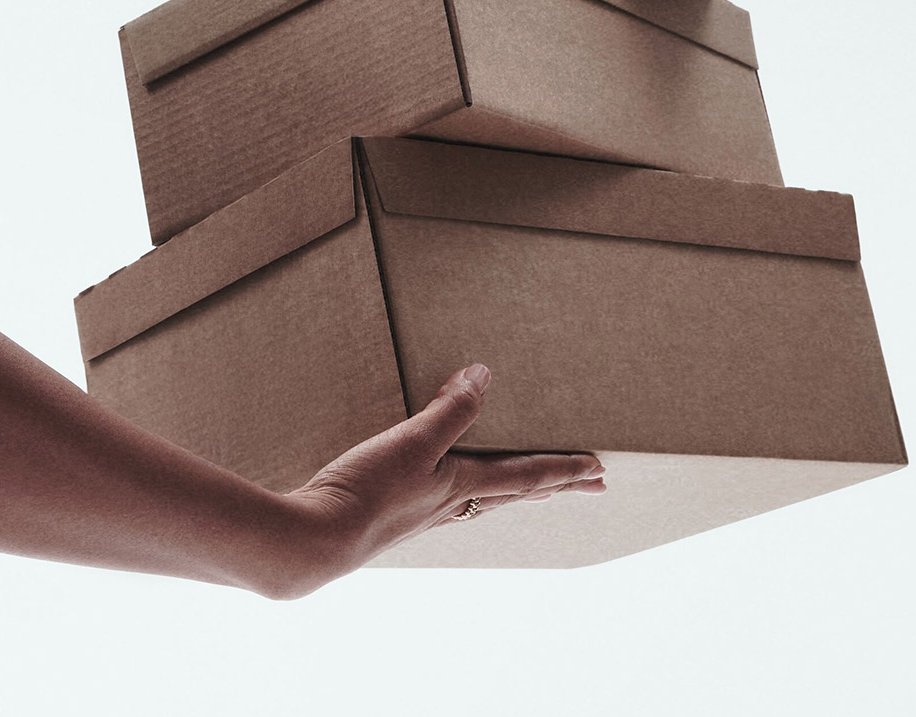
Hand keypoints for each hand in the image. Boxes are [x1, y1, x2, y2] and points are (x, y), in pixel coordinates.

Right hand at [284, 364, 605, 591]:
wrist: (316, 540)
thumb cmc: (367, 491)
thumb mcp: (413, 441)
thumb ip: (450, 409)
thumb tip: (484, 375)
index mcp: (461, 485)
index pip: (526, 475)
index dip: (564, 469)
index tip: (599, 469)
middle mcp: (450, 505)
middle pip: (516, 492)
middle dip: (555, 485)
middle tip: (591, 484)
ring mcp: (422, 516)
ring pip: (485, 501)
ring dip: (516, 492)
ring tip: (533, 490)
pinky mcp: (394, 519)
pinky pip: (450, 504)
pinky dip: (469, 495)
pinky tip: (451, 498)